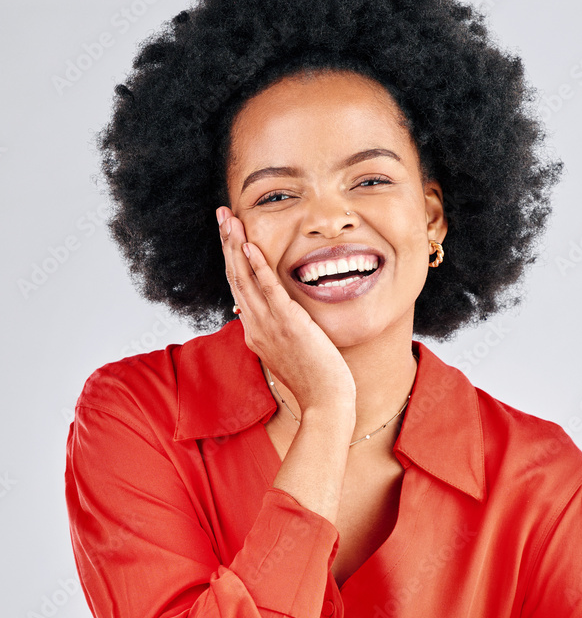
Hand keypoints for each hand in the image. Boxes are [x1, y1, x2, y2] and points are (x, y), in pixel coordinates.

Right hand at [218, 206, 355, 413]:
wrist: (324, 403)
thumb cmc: (314, 380)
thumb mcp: (288, 353)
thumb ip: (277, 333)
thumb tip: (271, 319)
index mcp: (255, 332)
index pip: (239, 288)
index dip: (232, 259)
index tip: (230, 235)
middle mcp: (255, 326)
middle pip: (235, 277)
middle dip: (227, 243)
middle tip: (222, 214)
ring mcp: (268, 326)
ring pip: (245, 278)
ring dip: (235, 245)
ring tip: (229, 218)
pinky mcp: (288, 325)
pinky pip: (269, 290)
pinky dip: (257, 266)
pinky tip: (249, 245)